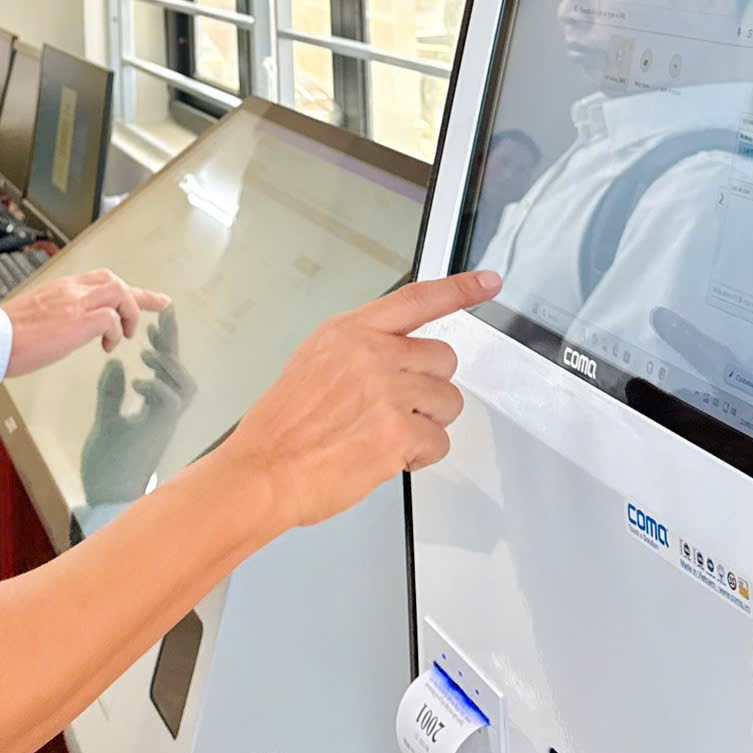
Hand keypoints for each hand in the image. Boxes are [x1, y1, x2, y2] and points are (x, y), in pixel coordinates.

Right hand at [4, 268, 171, 374]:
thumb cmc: (4, 334)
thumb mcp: (34, 316)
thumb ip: (55, 315)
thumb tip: (65, 328)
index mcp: (60, 289)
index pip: (99, 279)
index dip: (126, 289)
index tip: (147, 296)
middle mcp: (70, 290)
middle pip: (115, 281)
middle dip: (138, 297)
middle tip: (156, 307)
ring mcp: (74, 303)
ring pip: (119, 292)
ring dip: (129, 313)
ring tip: (123, 336)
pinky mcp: (77, 321)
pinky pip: (112, 318)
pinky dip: (116, 331)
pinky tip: (107, 346)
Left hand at [79, 308, 197, 504]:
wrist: (105, 496)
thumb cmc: (108, 464)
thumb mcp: (106, 420)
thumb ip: (111, 392)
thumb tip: (115, 362)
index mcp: (154, 408)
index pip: (163, 368)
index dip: (164, 342)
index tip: (156, 318)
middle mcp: (165, 414)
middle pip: (180, 371)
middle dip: (173, 344)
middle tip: (163, 316)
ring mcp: (164, 425)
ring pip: (183, 387)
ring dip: (168, 366)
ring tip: (147, 353)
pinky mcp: (157, 435)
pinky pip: (168, 406)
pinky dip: (156, 389)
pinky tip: (137, 381)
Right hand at [220, 269, 502, 534]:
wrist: (263, 471)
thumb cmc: (282, 428)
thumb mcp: (314, 363)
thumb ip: (359, 351)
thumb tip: (399, 357)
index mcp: (348, 332)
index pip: (417, 299)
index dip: (460, 289)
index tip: (488, 281)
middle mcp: (371, 353)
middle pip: (443, 358)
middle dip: (429, 388)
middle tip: (396, 410)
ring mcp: (387, 390)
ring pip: (448, 402)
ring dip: (427, 424)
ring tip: (384, 436)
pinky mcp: (398, 431)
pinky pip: (439, 442)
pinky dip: (420, 457)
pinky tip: (386, 457)